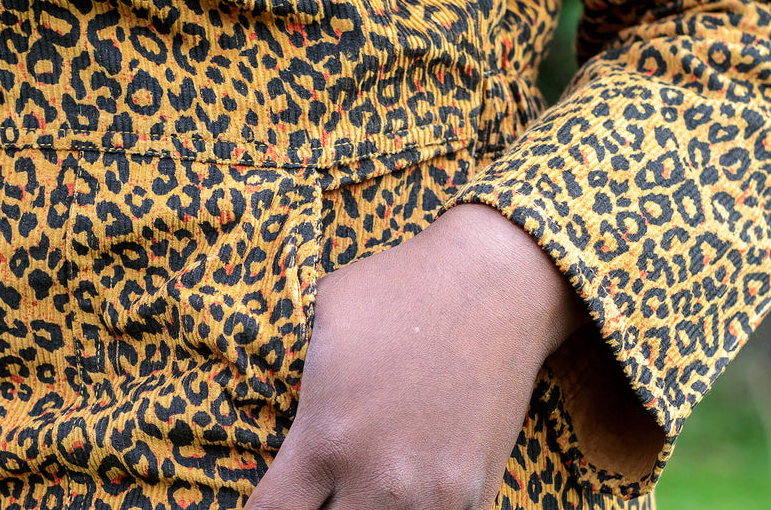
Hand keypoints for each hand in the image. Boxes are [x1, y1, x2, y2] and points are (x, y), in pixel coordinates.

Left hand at [245, 203, 586, 508]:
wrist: (493, 283)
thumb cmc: (402, 285)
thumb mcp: (326, 311)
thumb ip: (298, 373)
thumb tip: (281, 394)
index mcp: (326, 435)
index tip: (277, 497)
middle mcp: (376, 478)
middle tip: (323, 487)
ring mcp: (431, 494)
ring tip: (371, 478)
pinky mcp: (476, 493)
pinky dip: (420, 509)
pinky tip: (413, 484)